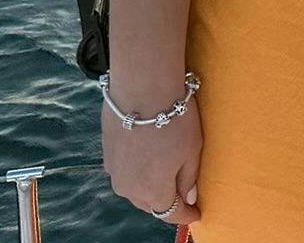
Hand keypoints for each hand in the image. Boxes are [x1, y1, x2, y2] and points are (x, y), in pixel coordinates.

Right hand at [101, 73, 203, 227]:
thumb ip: (188, 178)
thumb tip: (187, 198)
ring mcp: (114, 172)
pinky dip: (137, 170)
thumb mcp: (191, 150)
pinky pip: (124, 172)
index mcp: (153, 191)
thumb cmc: (174, 118)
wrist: (142, 88)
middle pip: (151, 204)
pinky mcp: (106, 154)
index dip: (185, 216)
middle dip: (167, 201)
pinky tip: (147, 157)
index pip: (170, 214)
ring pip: (135, 189)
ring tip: (165, 174)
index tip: (196, 213)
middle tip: (183, 193)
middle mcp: (129, 188)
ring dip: (149, 186)